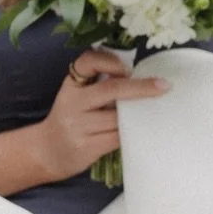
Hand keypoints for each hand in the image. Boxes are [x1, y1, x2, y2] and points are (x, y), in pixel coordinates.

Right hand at [33, 50, 168, 180]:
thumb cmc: (72, 119)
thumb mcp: (78, 96)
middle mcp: (72, 102)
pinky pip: (118, 138)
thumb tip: (140, 78)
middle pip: (110, 89)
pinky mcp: (86, 147)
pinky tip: (143, 131)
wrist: (47, 152)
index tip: (128, 68)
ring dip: (140, 114)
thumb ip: (100, 85)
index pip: (87, 62)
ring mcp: (78, 126)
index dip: (109, 61)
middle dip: (140, 87)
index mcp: (72, 85)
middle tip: (164, 86)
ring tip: (156, 112)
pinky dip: (133, 133)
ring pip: (118, 118)